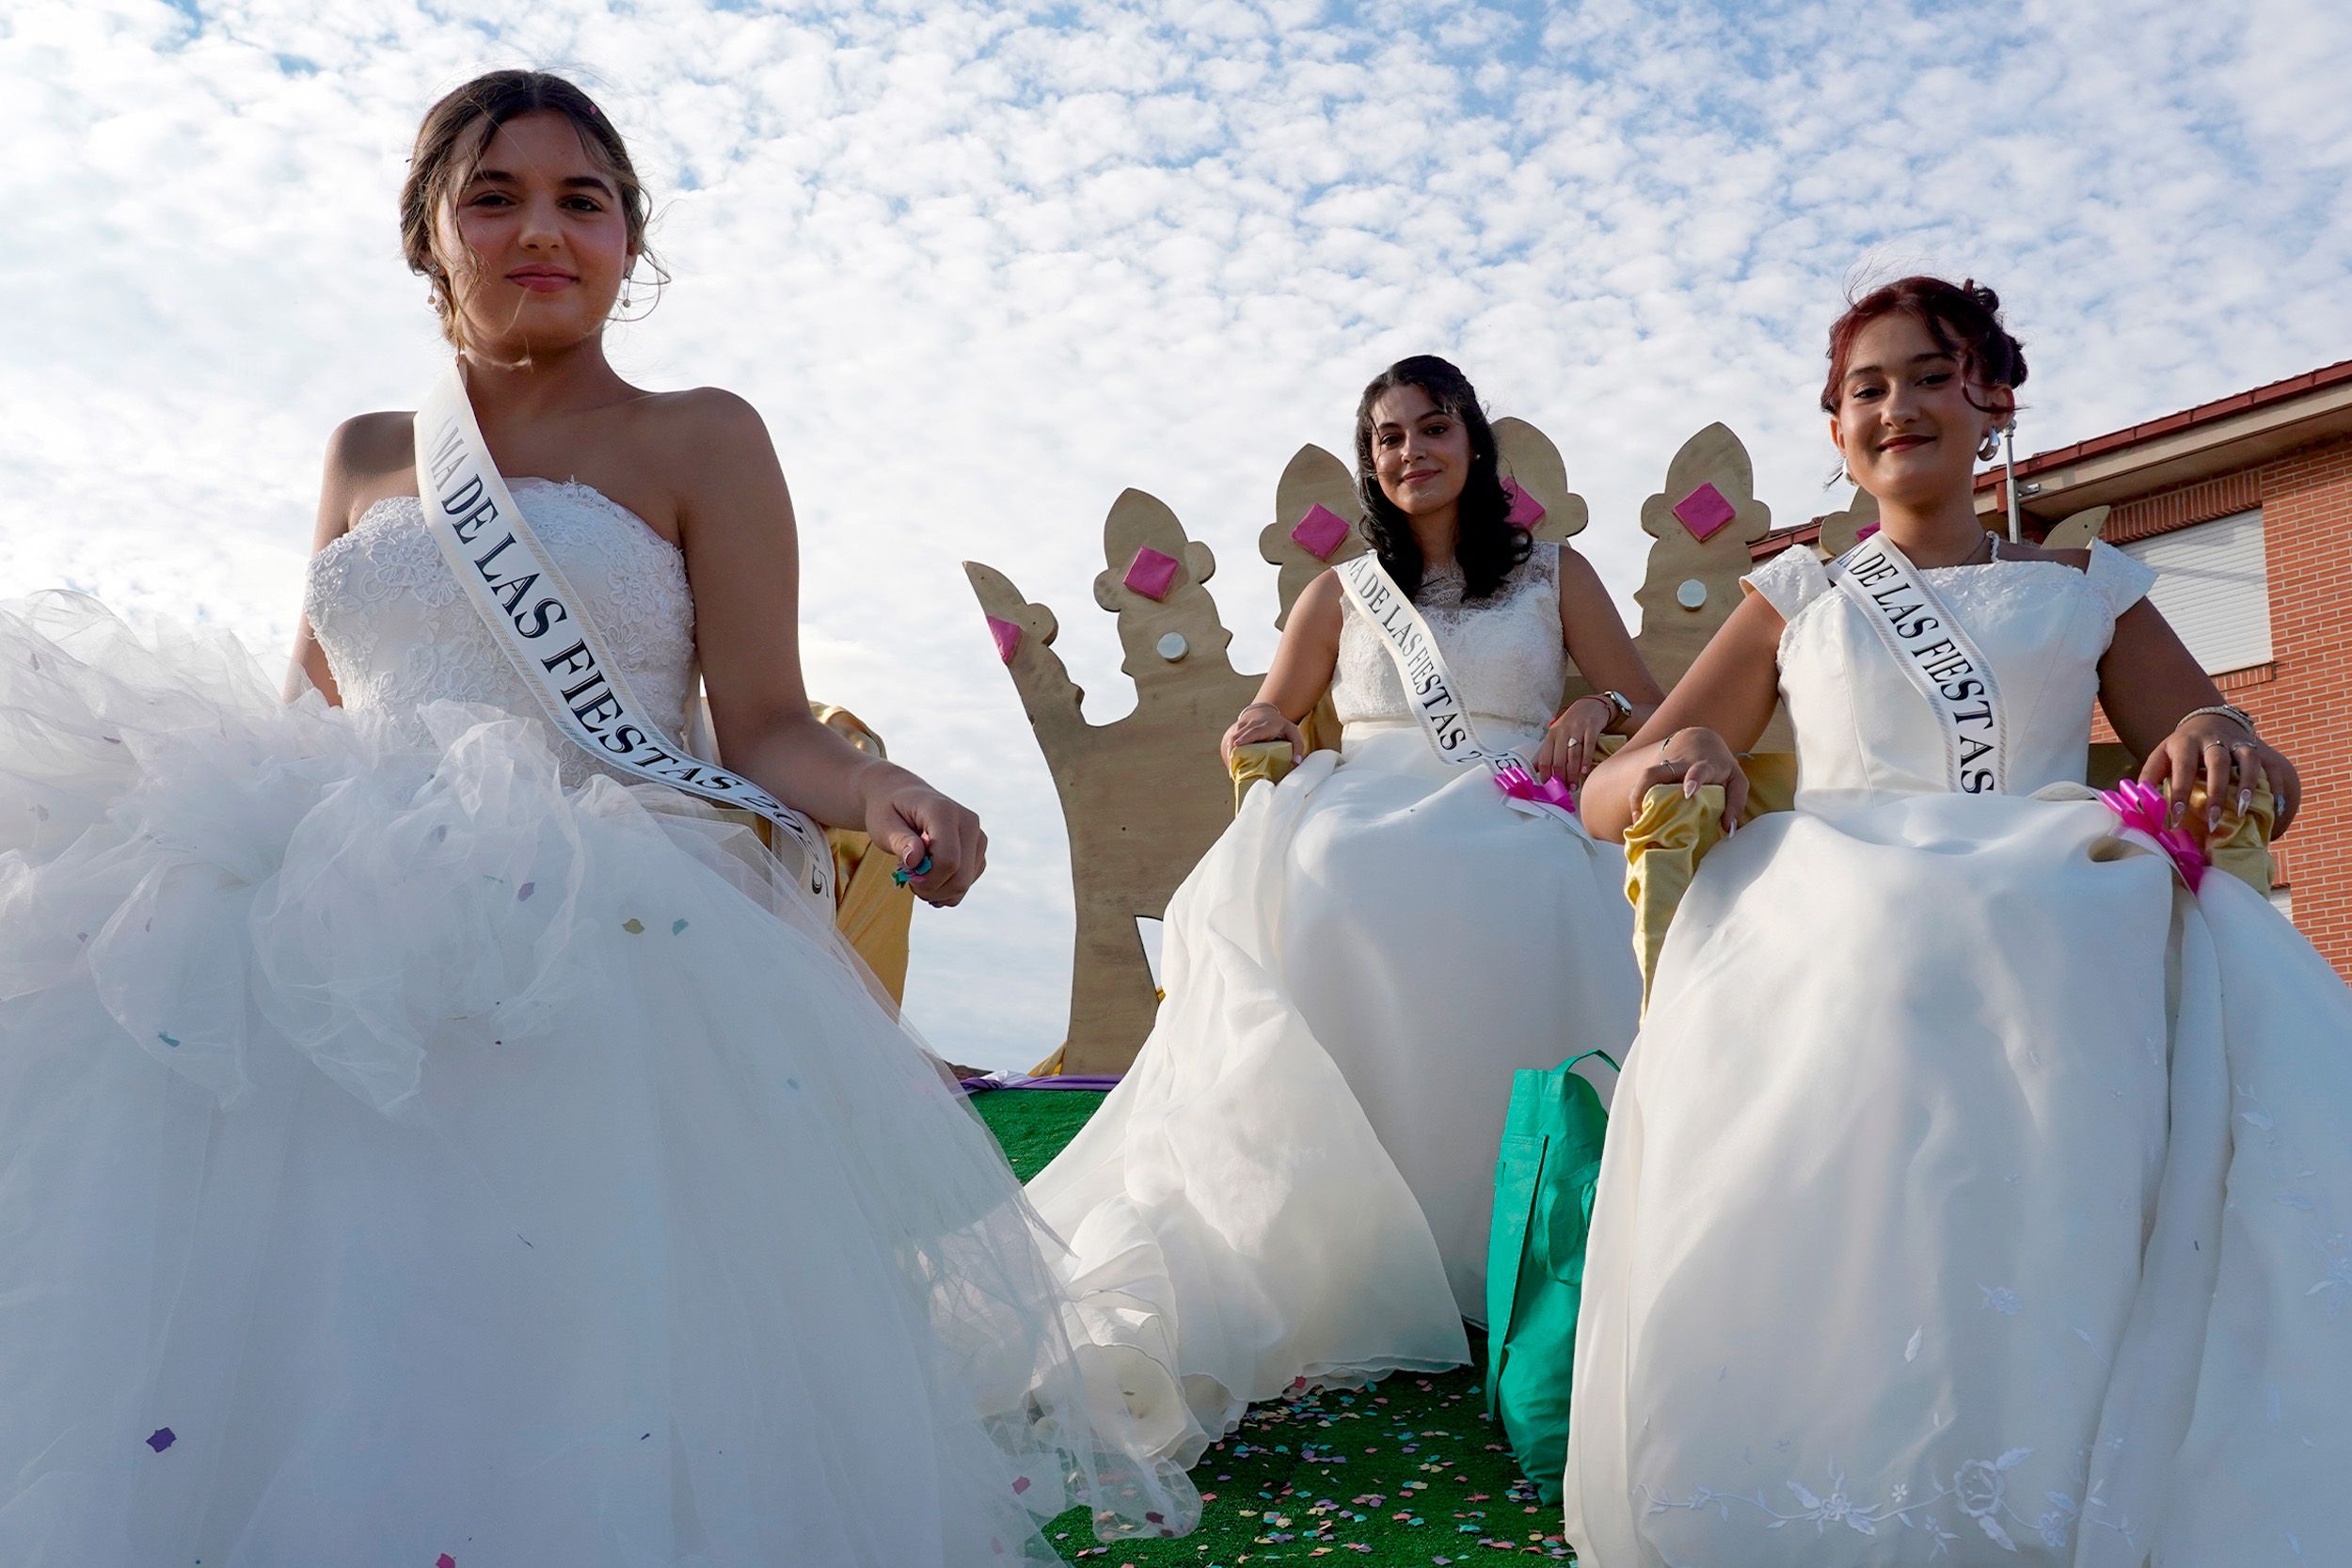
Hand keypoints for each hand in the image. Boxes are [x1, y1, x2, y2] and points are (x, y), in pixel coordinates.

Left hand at [863, 772, 986, 906]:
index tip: (905, 874)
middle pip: (960, 877)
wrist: (902, 795)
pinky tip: (930, 877)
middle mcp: (968, 822)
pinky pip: (967, 881)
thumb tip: (915, 860)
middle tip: (910, 881)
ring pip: (965, 883)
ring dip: (938, 891)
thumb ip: (900, 842)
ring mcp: (977, 836)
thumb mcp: (883, 825)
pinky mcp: (978, 849)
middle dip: (932, 889)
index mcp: (944, 811)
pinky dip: (947, 888)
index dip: (926, 879)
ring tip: (918, 877)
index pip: (948, 860)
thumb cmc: (888, 810)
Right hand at [1221, 700, 1305, 765]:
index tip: (1237, 744)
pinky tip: (1232, 767)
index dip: (1246, 737)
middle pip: (1238, 735)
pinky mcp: (1235, 730)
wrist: (1264, 712)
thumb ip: (1298, 746)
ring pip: (1232, 739)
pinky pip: (1229, 742)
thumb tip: (1296, 763)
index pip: (1255, 730)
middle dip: (1233, 750)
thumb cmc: (1280, 726)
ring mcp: (1242, 726)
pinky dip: (1230, 754)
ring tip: (1233, 772)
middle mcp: (1252, 724)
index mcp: (1266, 725)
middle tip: (1233, 769)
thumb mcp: (1293, 732)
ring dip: (1230, 755)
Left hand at [1536, 695, 1611, 784]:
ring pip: (1573, 755)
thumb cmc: (1571, 723)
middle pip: (1559, 759)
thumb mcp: (1556, 734)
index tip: (1549, 787)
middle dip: (1561, 778)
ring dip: (1573, 774)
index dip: (1546, 775)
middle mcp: (1562, 732)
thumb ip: (1547, 751)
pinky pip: (1588, 746)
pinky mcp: (1591, 728)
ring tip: (1574, 786)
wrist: (1590, 705)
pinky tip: (1584, 771)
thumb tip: (1534, 769)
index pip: (1544, 758)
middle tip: (1565, 790)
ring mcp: (1577, 729)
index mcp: (1551, 736)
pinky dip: (1586, 760)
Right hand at [1623, 726, 1746, 828]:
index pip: (1698, 770)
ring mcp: (1663, 769)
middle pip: (1656, 772)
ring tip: (1638, 821)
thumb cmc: (1719, 764)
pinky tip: (1638, 818)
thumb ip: (1736, 802)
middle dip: (1645, 790)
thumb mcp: (1736, 780)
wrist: (1699, 740)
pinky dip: (1637, 802)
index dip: (1693, 780)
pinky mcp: (1654, 774)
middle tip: (1643, 814)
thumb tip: (1728, 827)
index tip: (1688, 792)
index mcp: (1703, 765)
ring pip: (1644, 779)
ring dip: (1637, 799)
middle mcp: (1679, 766)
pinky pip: (1642, 787)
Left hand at [2137, 714, 2301, 837]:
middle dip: (2216, 793)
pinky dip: (2275, 786)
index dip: (2179, 792)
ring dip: (2249, 786)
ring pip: (2249, 759)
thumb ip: (2150, 778)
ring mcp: (2238, 742)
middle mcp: (2214, 739)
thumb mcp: (2160, 757)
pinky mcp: (2257, 748)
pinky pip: (2272, 766)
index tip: (2176, 818)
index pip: (2182, 767)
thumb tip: (2140, 805)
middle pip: (2218, 762)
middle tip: (2213, 822)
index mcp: (2185, 742)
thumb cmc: (2180, 749)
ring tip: (2244, 812)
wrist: (2208, 720)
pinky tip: (2275, 808)